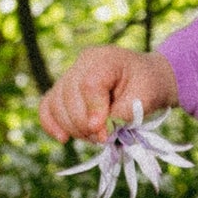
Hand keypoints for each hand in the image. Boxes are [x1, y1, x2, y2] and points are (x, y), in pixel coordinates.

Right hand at [38, 46, 179, 144]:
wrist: (148, 80)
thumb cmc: (149, 87)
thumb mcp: (147, 98)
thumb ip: (124, 113)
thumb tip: (97, 130)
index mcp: (106, 59)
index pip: (90, 85)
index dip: (94, 111)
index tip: (104, 132)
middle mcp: (82, 64)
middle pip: (69, 95)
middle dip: (84, 124)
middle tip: (104, 138)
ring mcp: (70, 76)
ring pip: (56, 103)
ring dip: (73, 127)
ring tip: (95, 137)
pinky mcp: (63, 91)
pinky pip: (47, 106)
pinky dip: (52, 124)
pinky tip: (63, 138)